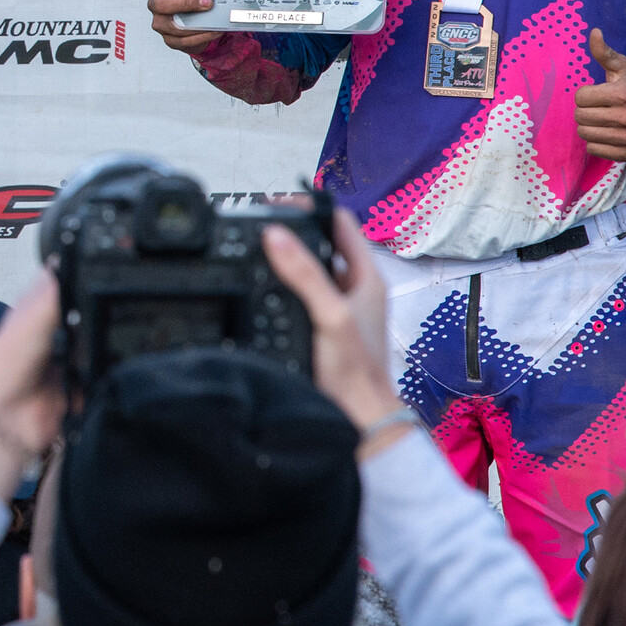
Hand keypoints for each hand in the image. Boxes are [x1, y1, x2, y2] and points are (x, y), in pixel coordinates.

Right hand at [147, 0, 223, 53]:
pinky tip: (214, 31)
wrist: (194, 10)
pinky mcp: (169, 38)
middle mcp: (156, 3)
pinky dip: (200, 37)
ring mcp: (160, 22)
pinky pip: (182, 41)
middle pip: (162, 4)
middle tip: (208, 2)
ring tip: (214, 20)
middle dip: (187, 3)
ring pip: (171, 26)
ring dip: (194, 24)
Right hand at [261, 210, 406, 453]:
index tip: (278, 205)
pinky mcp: (324, 328)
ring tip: (258, 255)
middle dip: (292, 233)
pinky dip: (283, 289)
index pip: (339, 222)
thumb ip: (304, 275)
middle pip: (321, 244)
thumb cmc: (357, 374)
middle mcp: (355, 289)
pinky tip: (265, 293)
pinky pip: (301, 296)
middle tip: (261, 228)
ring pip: (309, 271)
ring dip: (286, 262)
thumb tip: (277, 235)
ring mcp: (339, 309)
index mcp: (367, 277)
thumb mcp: (329, 315)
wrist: (358, 420)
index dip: (310, 207)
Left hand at [575, 28, 625, 161]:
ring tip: (603, 120)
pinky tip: (608, 133)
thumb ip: (605, 52)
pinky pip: (593, 150)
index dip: (585, 95)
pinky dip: (596, 143)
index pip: (580, 97)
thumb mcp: (623, 68)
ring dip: (589, 127)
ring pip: (584, 134)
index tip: (598, 94)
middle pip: (580, 116)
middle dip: (586, 110)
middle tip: (600, 108)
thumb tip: (594, 32)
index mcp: (622, 94)